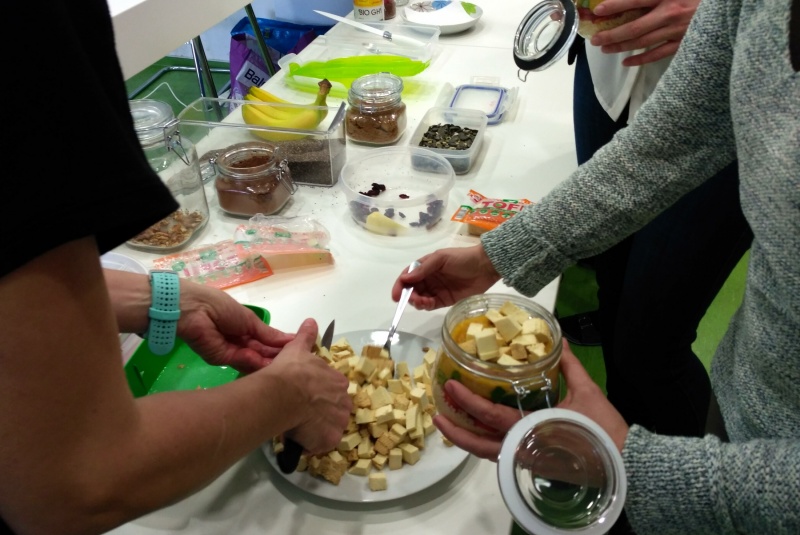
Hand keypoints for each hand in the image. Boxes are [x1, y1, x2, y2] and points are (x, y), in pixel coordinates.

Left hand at [177, 281, 295, 373]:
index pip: (265, 340)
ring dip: (269, 361)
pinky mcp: (221, 360)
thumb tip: (289, 339)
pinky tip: (271, 363)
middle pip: (261, 352)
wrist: (194, 310)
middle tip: (296, 360)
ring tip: (288, 363)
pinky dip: (255, 363)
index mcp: (244, 328)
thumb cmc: (221, 307)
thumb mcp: (249, 319)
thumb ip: (267, 334)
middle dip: (277, 355)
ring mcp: (230, 352)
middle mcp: (239, 341)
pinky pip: (242, 362)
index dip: (280, 345)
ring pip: (253, 360)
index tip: (299, 349)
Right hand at [263, 318, 351, 453]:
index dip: (320, 394)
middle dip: (322, 413)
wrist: (283, 393)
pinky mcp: (330, 440)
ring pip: (330, 428)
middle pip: (336, 410)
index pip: (335, 390)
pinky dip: (312, 444)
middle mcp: (344, 402)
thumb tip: (311, 321)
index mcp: (339, 382)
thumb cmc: (291, 371)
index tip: (307, 396)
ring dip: (318, 429)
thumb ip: (306, 336)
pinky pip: (322, 444)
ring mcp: (339, 422)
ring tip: (299, 426)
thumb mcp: (298, 349)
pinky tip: (299, 438)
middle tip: (302, 412)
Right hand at [392, 245, 500, 310]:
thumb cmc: (462, 258)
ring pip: (420, 299)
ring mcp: (436, 290)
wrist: (485, 266)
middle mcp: (428, 279)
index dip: (400, 286)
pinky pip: (431, 305)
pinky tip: (428, 304)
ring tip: (422, 302)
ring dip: (417, 302)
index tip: (396, 295)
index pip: (407, 276)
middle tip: (413, 299)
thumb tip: (405, 278)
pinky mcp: (445, 300)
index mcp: (425, 267)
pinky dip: (426, 306)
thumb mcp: (441, 259)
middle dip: (408, 296)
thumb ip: (423, 269)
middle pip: (412, 290)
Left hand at [432, 341, 629, 460]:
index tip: (451, 386)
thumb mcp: (587, 392)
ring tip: (450, 423)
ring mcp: (527, 461)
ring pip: (488, 454)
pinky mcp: (533, 466)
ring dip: (466, 440)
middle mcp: (524, 448)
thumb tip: (559, 340)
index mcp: (532, 429)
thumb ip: (569, 365)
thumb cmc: (604, 430)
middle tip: (437, 414)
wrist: (625, 465)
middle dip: (455, 431)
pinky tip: (479, 431)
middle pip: (479, 445)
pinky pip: (502, 456)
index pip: (490, 416)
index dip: (467, 401)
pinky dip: (486, 443)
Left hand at [591, 0, 699, 65]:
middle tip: (595, 39)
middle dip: (612, 33)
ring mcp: (677, 31)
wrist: (729, 9)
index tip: (598, 10)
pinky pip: (658, 53)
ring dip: (621, 46)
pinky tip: (627, 61)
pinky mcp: (684, 43)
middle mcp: (672, 13)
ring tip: (605, 48)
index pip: (637, 0)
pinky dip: (641, 58)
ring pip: (643, 41)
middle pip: (635, 26)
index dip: (616, 5)